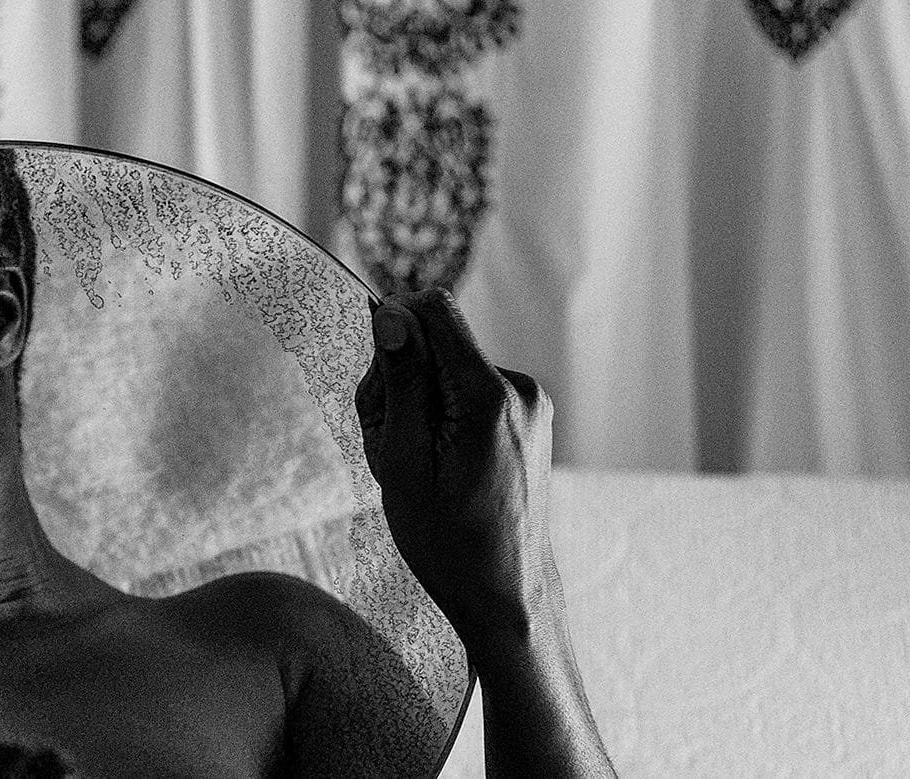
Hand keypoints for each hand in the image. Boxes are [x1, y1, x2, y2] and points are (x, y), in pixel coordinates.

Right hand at [355, 289, 559, 642]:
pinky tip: (439, 467)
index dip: (394, 335)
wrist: (505, 595)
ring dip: (418, 406)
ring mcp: (529, 403)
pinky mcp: (528, 418)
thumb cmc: (447, 541)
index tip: (380, 391)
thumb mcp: (402, 461)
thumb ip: (400, 382)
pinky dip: (443, 419)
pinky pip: (469, 392)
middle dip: (400, 383)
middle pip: (437, 344)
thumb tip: (391, 314)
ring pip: (449, 371)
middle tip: (391, 447)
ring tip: (416, 466)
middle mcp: (520, 389)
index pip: (434, 311)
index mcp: (489, 396)